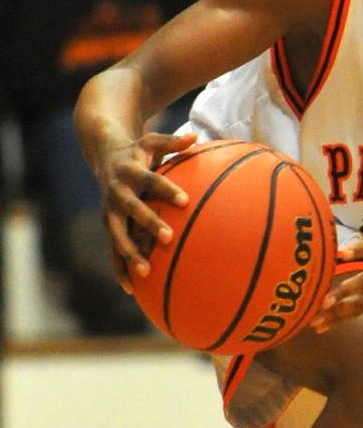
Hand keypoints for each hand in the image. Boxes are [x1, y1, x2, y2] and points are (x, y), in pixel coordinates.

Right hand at [96, 131, 196, 290]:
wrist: (103, 154)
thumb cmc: (138, 151)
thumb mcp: (152, 141)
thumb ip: (173, 142)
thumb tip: (195, 137)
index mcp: (130, 172)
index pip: (150, 180)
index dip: (165, 189)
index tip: (184, 200)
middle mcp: (117, 193)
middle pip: (131, 210)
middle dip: (148, 223)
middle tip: (168, 237)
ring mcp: (109, 211)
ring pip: (117, 235)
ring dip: (129, 253)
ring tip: (145, 272)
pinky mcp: (108, 225)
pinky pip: (112, 250)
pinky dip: (120, 268)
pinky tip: (132, 290)